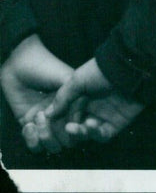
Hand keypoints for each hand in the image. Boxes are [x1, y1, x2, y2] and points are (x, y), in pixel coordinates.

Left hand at [0, 34, 81, 153]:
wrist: (19, 64)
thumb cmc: (46, 67)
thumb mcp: (66, 78)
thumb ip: (75, 99)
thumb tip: (78, 121)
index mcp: (75, 105)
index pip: (81, 128)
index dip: (77, 131)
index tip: (68, 126)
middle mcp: (62, 117)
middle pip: (66, 142)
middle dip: (57, 135)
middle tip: (47, 117)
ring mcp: (45, 123)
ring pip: (50, 146)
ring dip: (43, 137)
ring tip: (37, 118)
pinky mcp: (29, 126)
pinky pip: (33, 144)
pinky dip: (30, 139)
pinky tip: (27, 124)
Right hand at [46, 58, 144, 143]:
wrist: (128, 70)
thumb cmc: (101, 71)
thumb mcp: (78, 79)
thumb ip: (63, 97)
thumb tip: (48, 114)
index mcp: (82, 97)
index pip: (66, 114)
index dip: (59, 119)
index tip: (49, 122)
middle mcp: (92, 108)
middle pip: (75, 126)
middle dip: (68, 128)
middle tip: (64, 126)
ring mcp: (104, 118)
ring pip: (87, 133)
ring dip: (79, 132)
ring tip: (74, 127)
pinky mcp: (115, 125)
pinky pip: (102, 135)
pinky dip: (94, 134)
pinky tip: (90, 125)